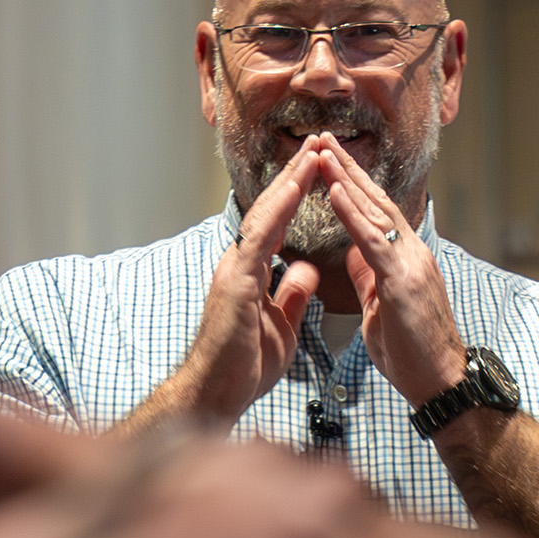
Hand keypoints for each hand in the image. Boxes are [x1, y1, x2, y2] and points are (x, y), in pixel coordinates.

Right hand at [125, 137, 323, 431]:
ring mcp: (234, 269)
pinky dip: (278, 211)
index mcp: (252, 271)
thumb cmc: (243, 366)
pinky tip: (295, 189)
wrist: (217, 393)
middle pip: (270, 209)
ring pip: (264, 215)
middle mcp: (240, 263)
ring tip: (313, 154)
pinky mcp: (235, 282)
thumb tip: (307, 270)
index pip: (278, 223)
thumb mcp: (281, 325)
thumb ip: (292, 294)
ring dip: (290, 182)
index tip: (321, 168)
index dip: (299, 194)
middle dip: (296, 175)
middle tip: (320, 144)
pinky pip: (259, 238)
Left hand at [311, 135, 466, 403]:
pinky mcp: (404, 279)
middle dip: (346, 168)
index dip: (351, 184)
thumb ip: (370, 276)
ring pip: (375, 211)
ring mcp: (411, 262)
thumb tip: (353, 253)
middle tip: (321, 138)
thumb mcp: (383, 306)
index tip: (328, 160)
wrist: (441, 382)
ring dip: (345, 178)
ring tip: (321, 152)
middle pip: (375, 200)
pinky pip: (374, 239)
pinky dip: (352, 213)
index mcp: (405, 258)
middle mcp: (412, 252)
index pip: (375, 212)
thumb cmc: (414, 352)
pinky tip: (334, 191)